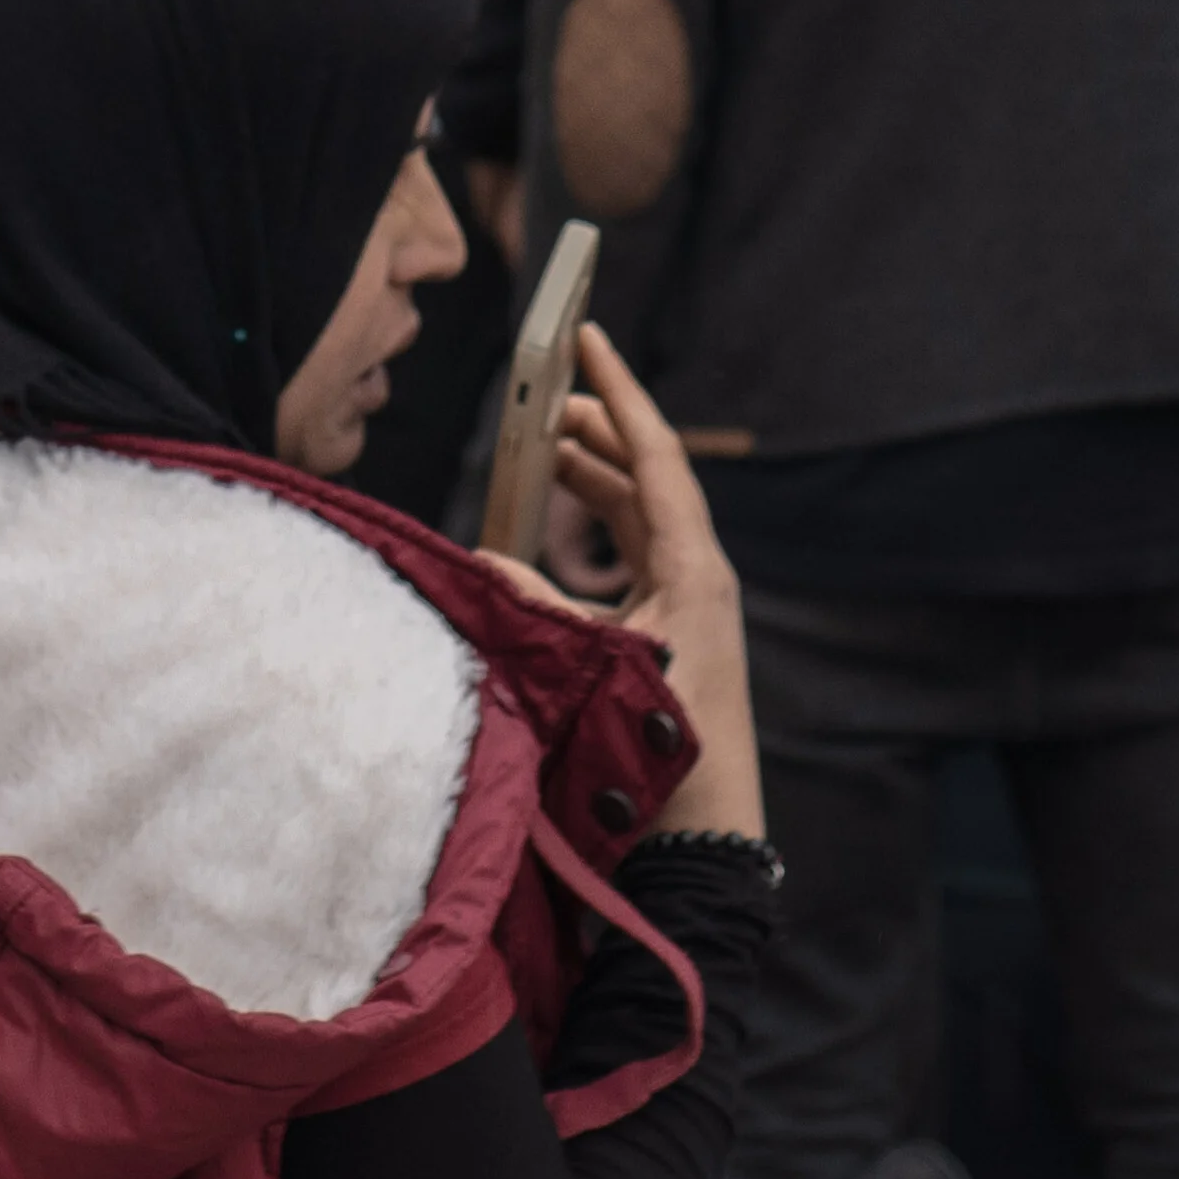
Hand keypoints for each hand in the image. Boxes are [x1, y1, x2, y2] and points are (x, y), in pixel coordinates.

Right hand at [536, 329, 757, 833]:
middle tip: (548, 400)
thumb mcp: (587, 667)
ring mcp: (690, 611)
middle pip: (648, 481)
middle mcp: (699, 580)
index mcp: (694, 569)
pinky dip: (594, 535)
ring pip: (640, 522)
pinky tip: (556, 539)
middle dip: (599, 433)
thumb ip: (534, 608)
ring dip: (595, 482)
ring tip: (548, 452)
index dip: (618, 393)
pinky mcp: (673, 641)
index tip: (587, 338)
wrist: (700, 841)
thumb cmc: (656, 755)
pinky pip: (633, 563)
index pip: (655, 456)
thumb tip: (478, 561)